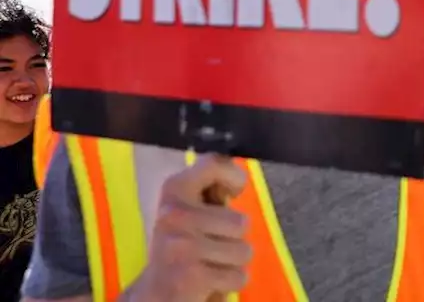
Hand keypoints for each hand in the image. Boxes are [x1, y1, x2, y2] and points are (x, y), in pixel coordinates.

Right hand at [132, 155, 251, 301]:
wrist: (151, 297)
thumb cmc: (178, 252)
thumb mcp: (188, 216)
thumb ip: (209, 197)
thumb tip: (236, 182)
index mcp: (173, 191)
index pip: (214, 163)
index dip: (234, 176)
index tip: (234, 193)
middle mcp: (174, 214)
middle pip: (241, 222)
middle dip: (234, 241)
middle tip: (207, 250)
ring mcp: (182, 246)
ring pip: (244, 251)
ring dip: (232, 264)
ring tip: (206, 266)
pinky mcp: (192, 276)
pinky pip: (238, 276)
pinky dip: (228, 284)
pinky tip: (205, 284)